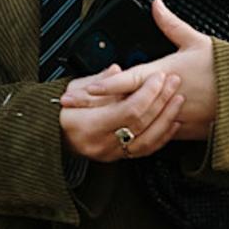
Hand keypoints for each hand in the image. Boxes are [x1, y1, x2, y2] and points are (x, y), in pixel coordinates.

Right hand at [59, 66, 184, 161]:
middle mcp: (102, 143)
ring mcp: (111, 154)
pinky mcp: (119, 158)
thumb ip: (98, 81)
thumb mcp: (73, 90)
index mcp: (89, 125)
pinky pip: (146, 150)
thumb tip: (116, 71)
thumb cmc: (60, 112)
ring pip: (148, 140)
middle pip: (141, 123)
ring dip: (166, 118)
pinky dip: (162, 135)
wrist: (51, 137)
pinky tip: (172, 122)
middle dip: (161, 100)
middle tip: (173, 81)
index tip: (158, 77)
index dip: (148, 93)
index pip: (129, 111)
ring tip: (178, 99)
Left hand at [69, 0, 216, 140]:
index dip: (103, 85)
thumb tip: (156, 5)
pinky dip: (139, 133)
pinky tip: (122, 134)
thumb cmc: (225, 68)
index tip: (84, 89)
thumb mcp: (198, 41)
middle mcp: (166, 96)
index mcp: (166, 72)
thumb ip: (171, 24)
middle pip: (125, 103)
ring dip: (114, 122)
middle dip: (98, 105)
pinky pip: (156, 134)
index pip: (127, 80)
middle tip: (75, 106)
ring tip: (89, 123)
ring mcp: (173, 116)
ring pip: (138, 122)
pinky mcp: (184, 131)